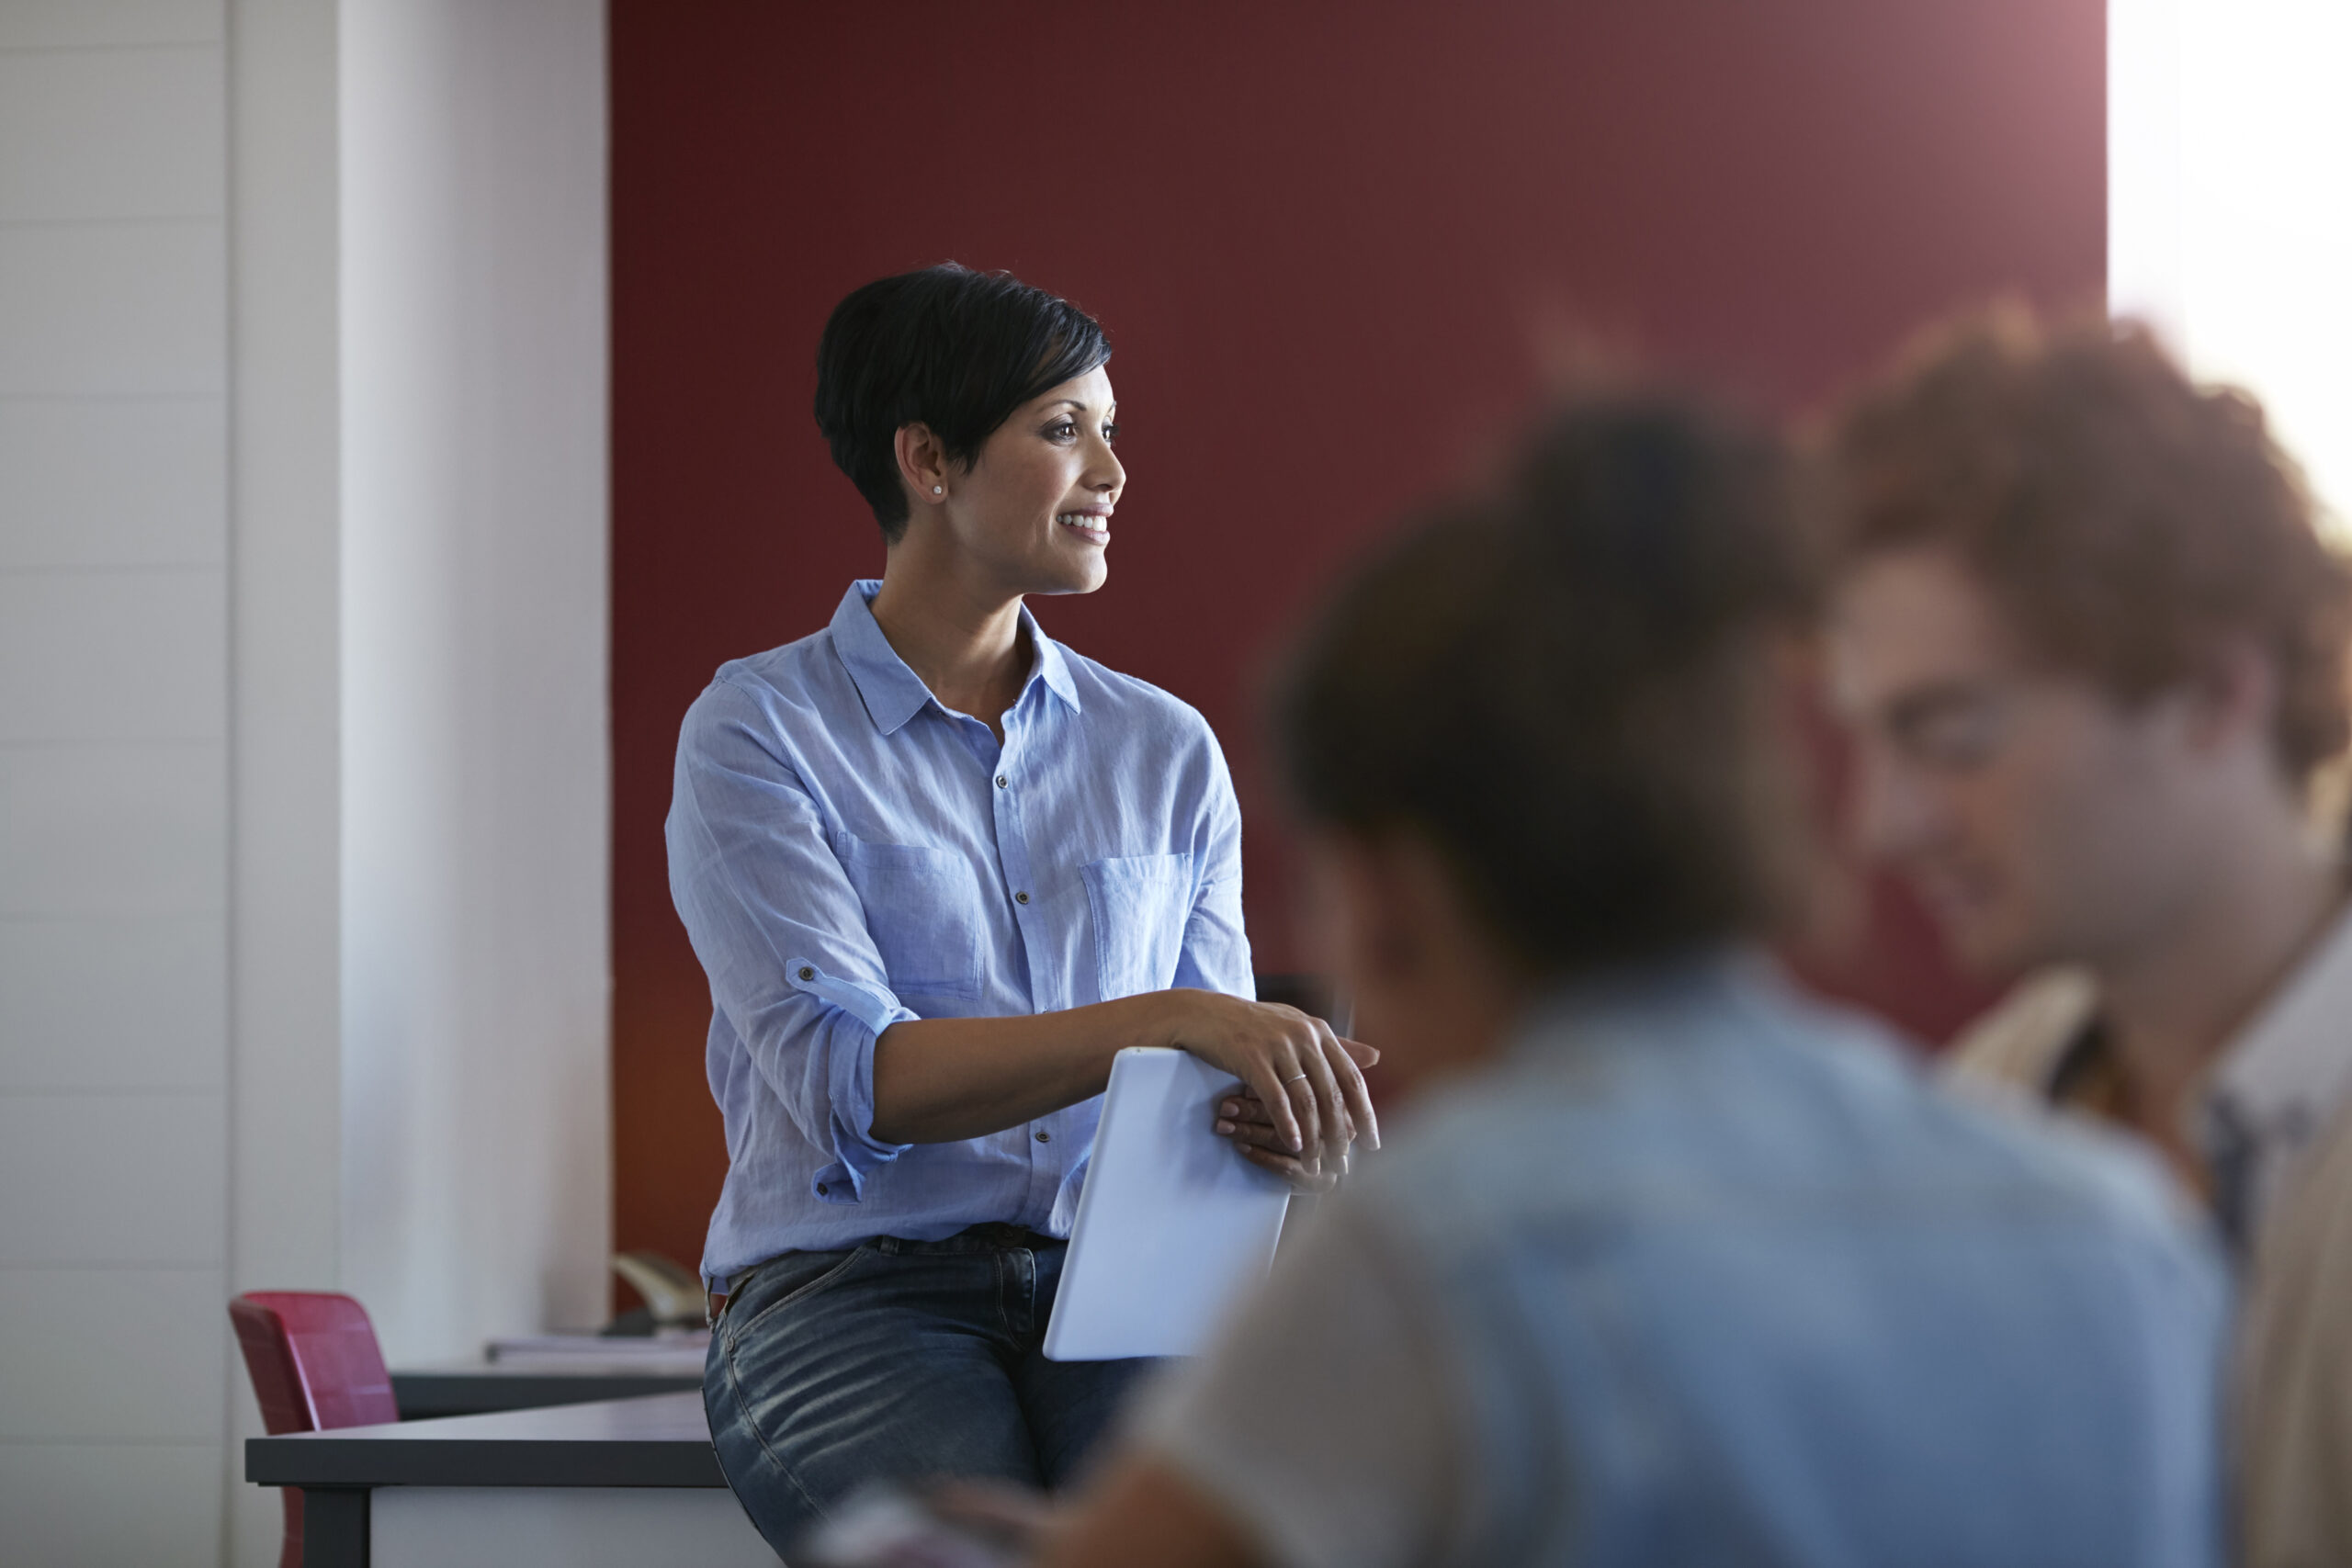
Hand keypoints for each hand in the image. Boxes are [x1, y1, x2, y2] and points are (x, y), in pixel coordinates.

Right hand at [1158, 991, 1378, 1167]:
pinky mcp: (1252, 1058)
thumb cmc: (1254, 1024)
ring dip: (1314, 1139)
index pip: (1352, 1078)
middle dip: (1339, 1135)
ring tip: (1316, 1164)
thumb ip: (1336, 1044)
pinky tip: (1293, 1145)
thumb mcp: (1298, 1027)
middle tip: (1344, 1163)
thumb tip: (1377, 1057)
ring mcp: (1278, 1046)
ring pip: (1306, 1101)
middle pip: (1332, 1095)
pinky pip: (1276, 1099)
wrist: (1205, 1013)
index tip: (1373, 1143)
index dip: (1365, 1113)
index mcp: (1320, 1031)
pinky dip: (1287, 1125)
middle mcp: (1304, 1036)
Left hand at [1214, 1086, 1354, 1192]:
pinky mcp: (1320, 1181)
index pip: (1307, 1092)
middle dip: (1255, 1110)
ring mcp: (1332, 1157)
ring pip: (1287, 1142)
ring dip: (1251, 1132)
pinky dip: (1262, 1156)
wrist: (1314, 1165)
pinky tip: (1241, 1147)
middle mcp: (1341, 1131)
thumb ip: (1298, 1072)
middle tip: (1226, 1107)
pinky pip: (1287, 1168)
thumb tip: (1258, 1078)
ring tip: (1224, 1125)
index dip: (1274, 1087)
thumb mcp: (1305, 1087)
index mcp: (1342, 1103)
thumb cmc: (1301, 1117)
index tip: (1242, 1086)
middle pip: (1295, 1116)